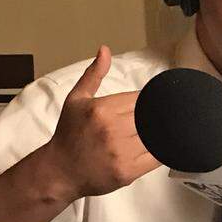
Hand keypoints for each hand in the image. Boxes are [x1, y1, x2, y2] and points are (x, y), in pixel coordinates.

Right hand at [32, 45, 160, 200]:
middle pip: (150, 116)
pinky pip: (156, 157)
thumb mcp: (76, 100)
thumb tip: (105, 49)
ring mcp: (121, 152)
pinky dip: (162, 150)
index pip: (141, 98)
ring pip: (155, 135)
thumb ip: (94, 75)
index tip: (152, 104)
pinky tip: (159, 146)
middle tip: (157, 118)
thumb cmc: (69, 134)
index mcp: (102, 109)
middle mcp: (112, 129)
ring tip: (157, 131)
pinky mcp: (128, 172)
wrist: (59, 171)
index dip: (150, 100)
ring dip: (158, 132)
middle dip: (155, 116)